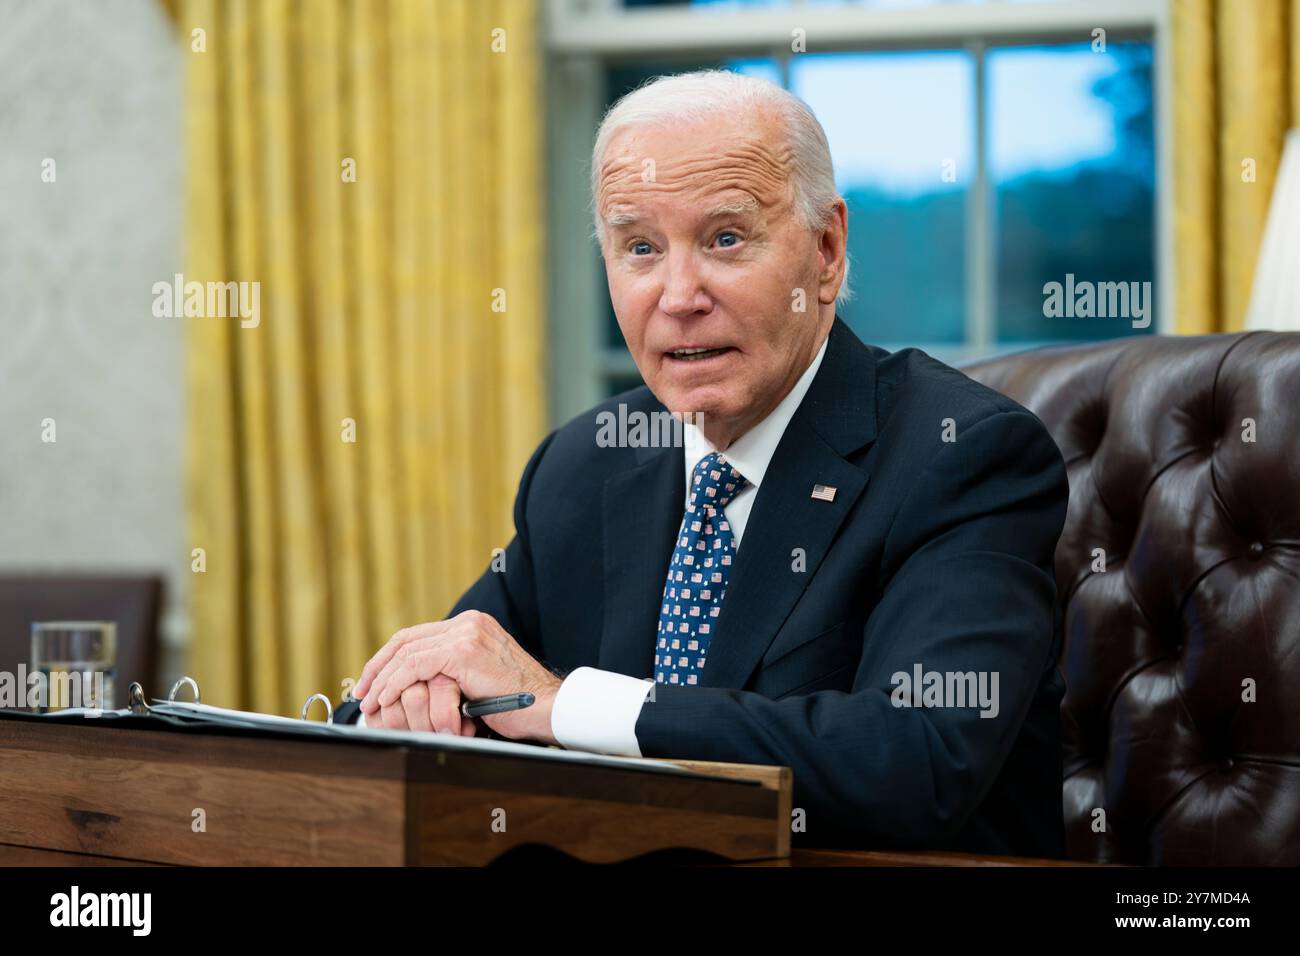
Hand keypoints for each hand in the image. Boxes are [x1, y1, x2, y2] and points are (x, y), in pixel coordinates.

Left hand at [355, 610, 561, 744]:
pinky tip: (386, 698)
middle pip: (407, 638)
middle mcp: (469, 622)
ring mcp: (467, 633)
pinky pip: (416, 664)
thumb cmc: (516, 703)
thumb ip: (452, 672)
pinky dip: (395, 682)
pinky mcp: (464, 650)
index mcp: (472, 626)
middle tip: (362, 691)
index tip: (373, 681)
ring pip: (408, 650)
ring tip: (369, 700)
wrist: (546, 706)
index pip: (418, 636)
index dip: (390, 658)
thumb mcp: (478, 680)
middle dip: (379, 666)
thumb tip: (416, 685)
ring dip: (382, 678)